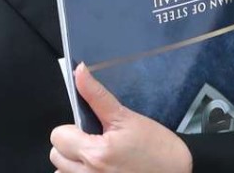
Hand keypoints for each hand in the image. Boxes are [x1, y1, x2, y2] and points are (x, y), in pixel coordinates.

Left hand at [49, 64, 192, 172]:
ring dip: (73, 163)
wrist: (176, 171)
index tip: (89, 128)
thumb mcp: (126, 117)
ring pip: (61, 171)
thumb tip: (79, 71)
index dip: (72, 127)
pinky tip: (98, 169)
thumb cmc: (156, 146)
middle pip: (56, 154)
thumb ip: (97, 95)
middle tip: (95, 140)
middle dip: (71, 144)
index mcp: (95, 153)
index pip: (58, 135)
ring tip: (97, 157)